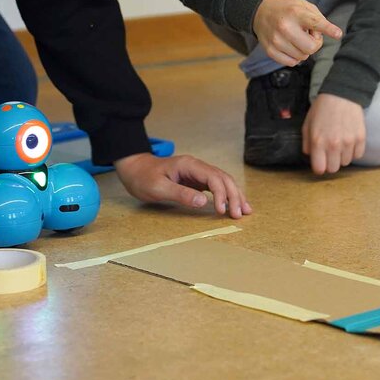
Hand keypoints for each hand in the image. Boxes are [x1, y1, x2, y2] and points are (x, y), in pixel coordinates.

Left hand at [114, 153, 251, 218]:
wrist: (134, 168)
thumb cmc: (143, 177)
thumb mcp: (158, 188)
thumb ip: (181, 194)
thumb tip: (203, 202)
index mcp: (190, 165)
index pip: (213, 178)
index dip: (221, 194)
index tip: (222, 211)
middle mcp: (197, 166)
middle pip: (223, 178)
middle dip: (234, 196)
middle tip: (239, 214)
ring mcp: (198, 172)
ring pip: (223, 181)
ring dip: (235, 195)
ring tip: (245, 210)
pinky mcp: (197, 180)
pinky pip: (217, 186)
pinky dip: (227, 195)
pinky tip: (233, 204)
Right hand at [253, 0, 342, 66]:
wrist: (261, 11)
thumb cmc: (288, 9)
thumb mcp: (304, 5)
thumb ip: (318, 19)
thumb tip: (326, 36)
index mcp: (296, 13)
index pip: (315, 23)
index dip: (328, 29)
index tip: (338, 34)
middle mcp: (285, 27)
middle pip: (311, 48)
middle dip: (315, 43)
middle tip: (309, 35)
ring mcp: (276, 40)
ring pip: (303, 57)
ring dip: (304, 49)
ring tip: (297, 37)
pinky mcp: (270, 51)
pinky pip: (292, 62)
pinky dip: (295, 56)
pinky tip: (290, 45)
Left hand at [302, 94, 365, 174]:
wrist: (342, 95)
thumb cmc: (322, 109)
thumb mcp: (307, 124)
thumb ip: (307, 143)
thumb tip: (310, 156)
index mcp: (318, 142)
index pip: (319, 169)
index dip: (319, 167)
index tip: (320, 162)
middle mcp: (334, 145)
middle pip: (333, 169)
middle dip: (330, 163)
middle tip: (330, 153)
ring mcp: (349, 142)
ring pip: (346, 163)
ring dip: (342, 156)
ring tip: (340, 144)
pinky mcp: (360, 138)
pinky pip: (358, 155)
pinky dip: (353, 151)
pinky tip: (349, 142)